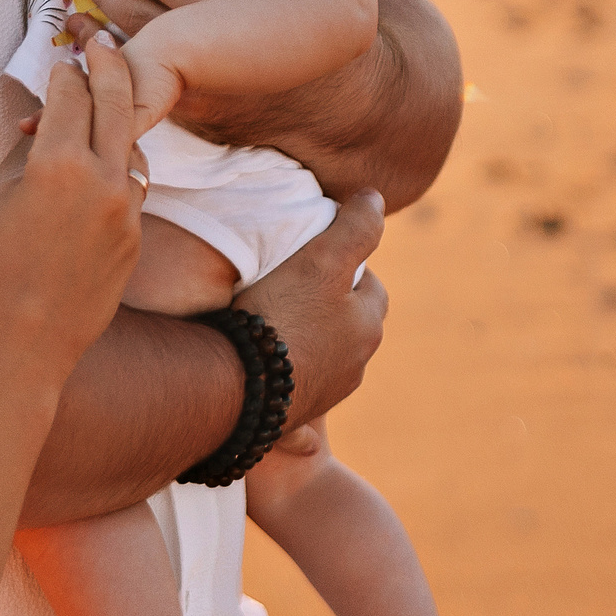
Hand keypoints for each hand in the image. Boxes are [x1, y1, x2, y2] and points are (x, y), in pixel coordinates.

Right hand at [0, 40, 146, 383]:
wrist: (16, 349)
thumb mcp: (2, 203)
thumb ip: (36, 166)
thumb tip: (52, 145)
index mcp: (57, 165)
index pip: (69, 97)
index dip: (63, 75)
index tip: (61, 62)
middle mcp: (101, 182)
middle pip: (116, 103)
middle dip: (110, 67)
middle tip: (105, 42)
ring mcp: (124, 213)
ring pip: (132, 147)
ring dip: (121, 120)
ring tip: (112, 100)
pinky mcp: (134, 242)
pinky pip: (133, 189)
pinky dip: (121, 168)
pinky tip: (110, 164)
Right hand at [233, 190, 385, 431]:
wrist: (240, 386)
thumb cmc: (282, 317)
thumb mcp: (321, 260)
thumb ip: (355, 228)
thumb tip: (376, 198)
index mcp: (366, 327)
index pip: (373, 288)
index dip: (351, 267)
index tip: (322, 257)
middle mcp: (354, 366)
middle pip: (351, 327)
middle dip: (333, 308)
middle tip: (298, 288)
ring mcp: (324, 394)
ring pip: (327, 361)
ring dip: (313, 345)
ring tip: (277, 324)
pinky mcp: (293, 417)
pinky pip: (300, 401)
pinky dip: (294, 389)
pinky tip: (272, 380)